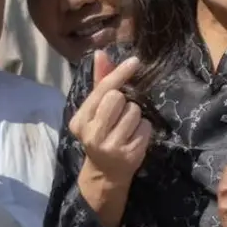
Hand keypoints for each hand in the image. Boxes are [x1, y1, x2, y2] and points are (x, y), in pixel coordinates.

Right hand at [71, 52, 151, 182]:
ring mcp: (111, 146)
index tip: (135, 62)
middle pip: (120, 98)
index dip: (119, 74)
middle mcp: (92, 134)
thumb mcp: (96, 110)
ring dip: (136, 116)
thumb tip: (101, 53)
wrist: (105, 173)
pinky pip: (146, 127)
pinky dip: (144, 129)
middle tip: (119, 115)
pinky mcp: (130, 155)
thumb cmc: (101, 134)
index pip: (103, 90)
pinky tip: (134, 137)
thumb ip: (100, 82)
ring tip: (127, 128)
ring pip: (135, 112)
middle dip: (125, 102)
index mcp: (80, 120)